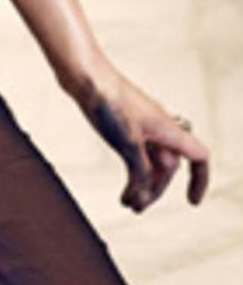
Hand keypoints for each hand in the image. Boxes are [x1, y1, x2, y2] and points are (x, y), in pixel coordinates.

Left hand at [61, 62, 210, 212]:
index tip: (190, 202)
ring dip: (141, 183)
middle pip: (168, 166)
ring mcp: (141, 125)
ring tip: (127, 202)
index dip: (200, 180)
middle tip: (136, 208)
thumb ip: (139, 171)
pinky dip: (131, 170)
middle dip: (155, 190)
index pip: (198, 157)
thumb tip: (142, 194)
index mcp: (168, 129)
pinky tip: (123, 183)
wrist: (83, 76)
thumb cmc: (108, 101)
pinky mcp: (124, 123)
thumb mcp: (127, 143)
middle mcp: (159, 127)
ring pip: (150, 161)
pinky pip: (136, 153)